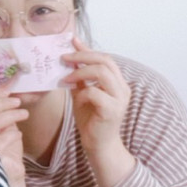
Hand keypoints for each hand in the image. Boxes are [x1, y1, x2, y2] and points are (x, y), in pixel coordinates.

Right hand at [0, 87, 29, 186]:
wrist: (10, 177)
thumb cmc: (7, 151)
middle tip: (17, 100)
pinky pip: (1, 140)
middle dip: (2, 102)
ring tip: (24, 113)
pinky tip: (19, 134)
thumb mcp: (6, 127)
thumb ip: (4, 112)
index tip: (7, 89)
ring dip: (11, 115)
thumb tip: (10, 90)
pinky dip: (12, 134)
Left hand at [62, 37, 135, 186]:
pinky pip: (94, 92)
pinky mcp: (112, 110)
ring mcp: (120, 99)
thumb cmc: (91, 120)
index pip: (105, 58)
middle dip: (82, 56)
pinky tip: (76, 100)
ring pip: (102, 72)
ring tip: (66, 77)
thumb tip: (71, 58)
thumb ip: (81, 78)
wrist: (98, 145)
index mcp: (118, 82)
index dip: (88, 49)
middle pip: (105, 60)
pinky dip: (82, 93)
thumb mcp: (83, 93)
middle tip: (64, 57)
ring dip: (80, 71)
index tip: (72, 41)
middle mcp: (123, 88)